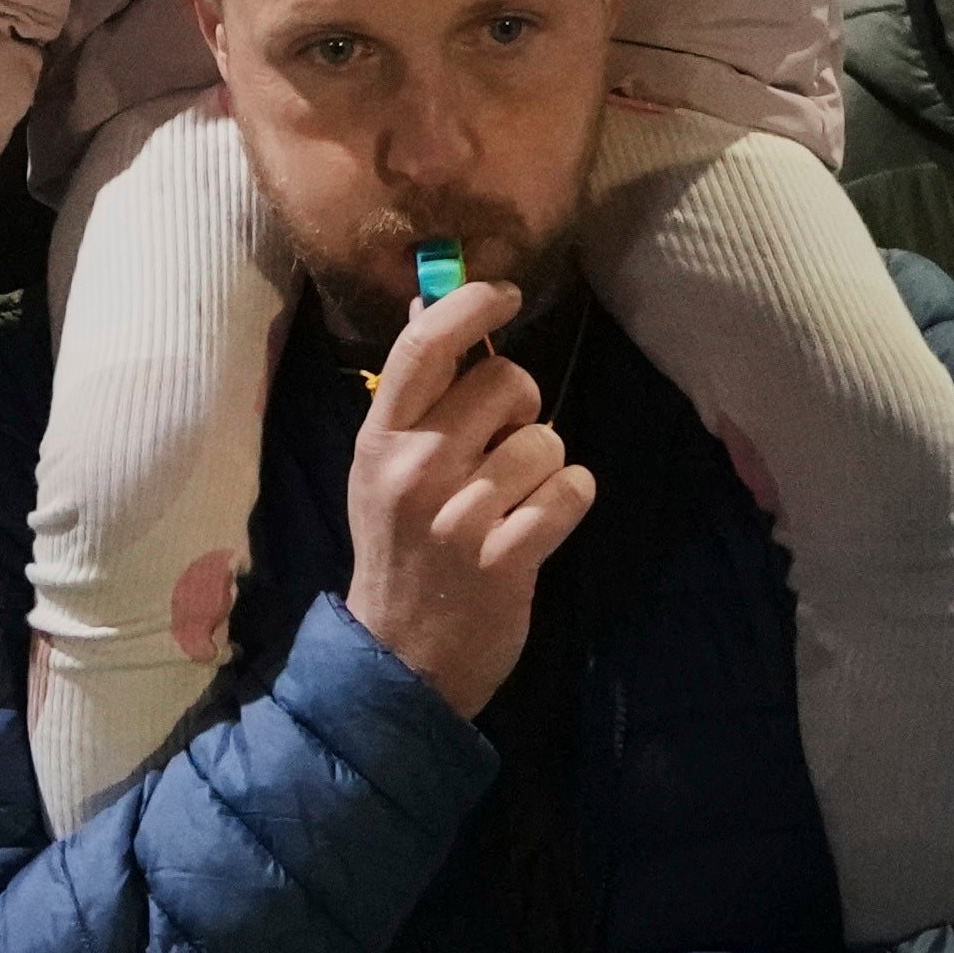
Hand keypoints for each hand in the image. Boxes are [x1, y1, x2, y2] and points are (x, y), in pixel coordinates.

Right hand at [345, 277, 594, 716]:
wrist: (400, 659)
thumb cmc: (398, 552)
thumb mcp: (381, 469)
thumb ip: (411, 393)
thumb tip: (430, 301)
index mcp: (380, 441)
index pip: (424, 345)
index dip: (471, 305)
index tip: (506, 294)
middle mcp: (414, 469)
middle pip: (508, 382)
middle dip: (522, 407)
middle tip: (502, 448)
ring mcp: (459, 517)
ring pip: (549, 441)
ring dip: (545, 467)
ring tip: (512, 502)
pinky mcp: (505, 559)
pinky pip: (573, 490)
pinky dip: (569, 502)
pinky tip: (539, 526)